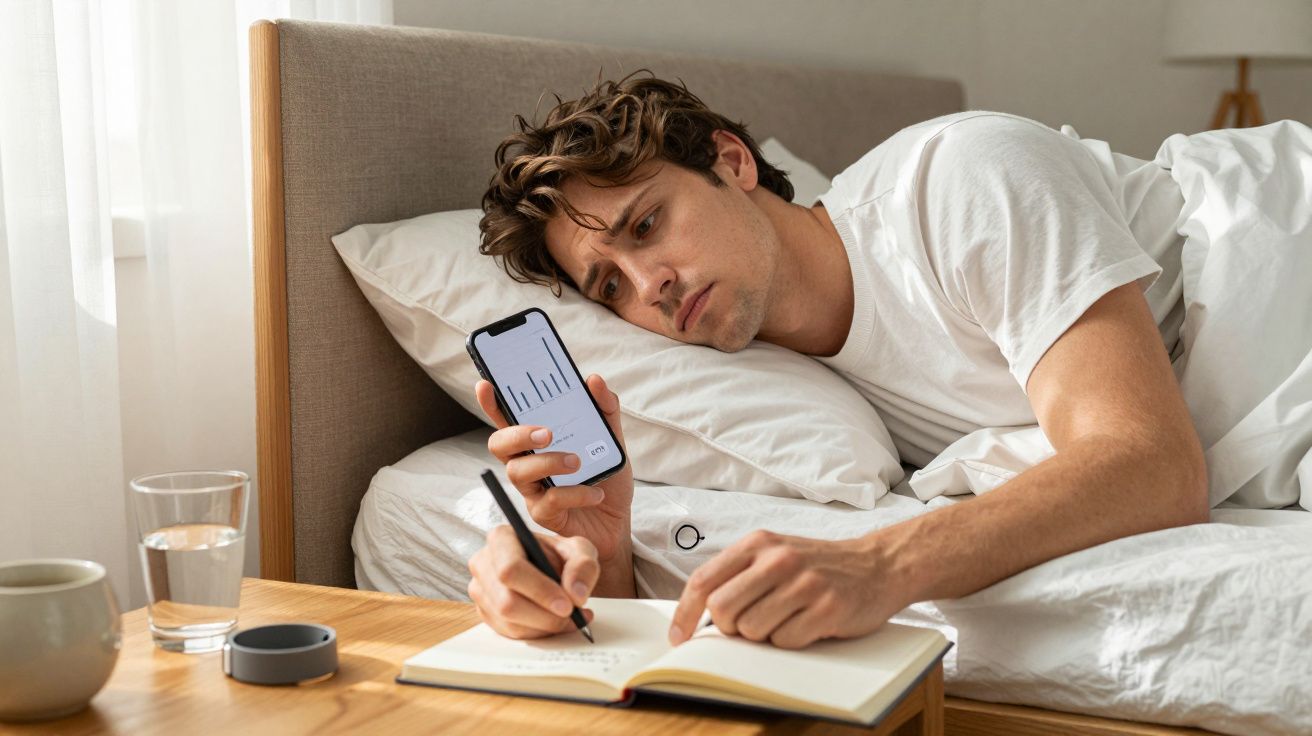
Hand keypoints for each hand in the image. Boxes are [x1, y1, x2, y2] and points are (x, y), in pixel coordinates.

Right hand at [468, 526, 598, 638]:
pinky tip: (555, 621)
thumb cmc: (561, 555)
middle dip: (544, 615)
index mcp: (502, 538)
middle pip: (507, 602)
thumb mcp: (580, 550)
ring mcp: (480, 590)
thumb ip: (583, 566)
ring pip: (509, 621)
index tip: (566, 605)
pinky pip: (510, 632)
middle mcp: (483, 563)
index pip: (511, 569)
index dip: (539, 591)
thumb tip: (576, 595)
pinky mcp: (485, 612)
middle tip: (572, 616)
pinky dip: (538, 632)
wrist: (551, 568)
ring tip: (570, 618)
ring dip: (544, 626)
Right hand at [476, 374, 633, 562]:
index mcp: (536, 441)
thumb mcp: (611, 439)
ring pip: (518, 472)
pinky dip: (576, 493)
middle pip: (499, 444)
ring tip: (577, 462)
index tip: (486, 385)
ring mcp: (532, 490)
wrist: (618, 520)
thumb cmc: (606, 477)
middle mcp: (527, 463)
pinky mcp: (544, 514)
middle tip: (547, 433)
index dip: (492, 403)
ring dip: (548, 462)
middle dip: (518, 434)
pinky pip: (549, 501)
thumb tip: (593, 380)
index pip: (507, 418)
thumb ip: (604, 409)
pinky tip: (596, 493)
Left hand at [667, 530, 906, 649]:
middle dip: (729, 628)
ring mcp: (804, 583)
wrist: (877, 565)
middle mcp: (778, 559)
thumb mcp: (773, 554)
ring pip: (752, 630)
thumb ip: (738, 575)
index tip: (679, 637)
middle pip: (722, 610)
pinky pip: (785, 641)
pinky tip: (808, 624)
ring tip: (786, 619)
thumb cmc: (817, 565)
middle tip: (747, 627)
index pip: (704, 581)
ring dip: (763, 636)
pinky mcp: (827, 608)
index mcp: (757, 543)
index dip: (684, 614)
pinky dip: (791, 641)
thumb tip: (698, 615)